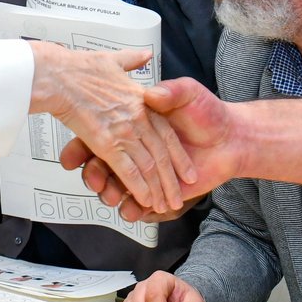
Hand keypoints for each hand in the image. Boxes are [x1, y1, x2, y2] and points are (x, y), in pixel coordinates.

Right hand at [30, 45, 193, 215]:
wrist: (57, 72)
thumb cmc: (81, 67)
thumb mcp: (114, 59)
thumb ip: (132, 59)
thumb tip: (146, 55)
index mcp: (141, 102)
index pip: (166, 135)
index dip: (177, 156)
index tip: (188, 173)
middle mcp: (136, 119)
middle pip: (161, 156)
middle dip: (170, 181)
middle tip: (176, 199)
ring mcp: (123, 131)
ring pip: (148, 167)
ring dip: (157, 189)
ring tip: (163, 205)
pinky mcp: (107, 143)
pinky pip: (128, 170)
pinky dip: (138, 187)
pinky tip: (144, 201)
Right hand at [61, 76, 239, 219]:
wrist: (232, 137)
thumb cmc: (209, 112)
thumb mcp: (189, 92)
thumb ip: (172, 91)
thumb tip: (153, 95)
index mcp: (138, 120)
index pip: (104, 132)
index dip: (84, 146)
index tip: (70, 157)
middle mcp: (137, 143)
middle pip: (108, 162)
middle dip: (97, 175)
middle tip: (91, 183)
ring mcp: (146, 165)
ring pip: (121, 182)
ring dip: (113, 193)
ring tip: (110, 199)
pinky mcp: (158, 185)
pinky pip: (141, 196)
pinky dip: (136, 203)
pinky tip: (132, 210)